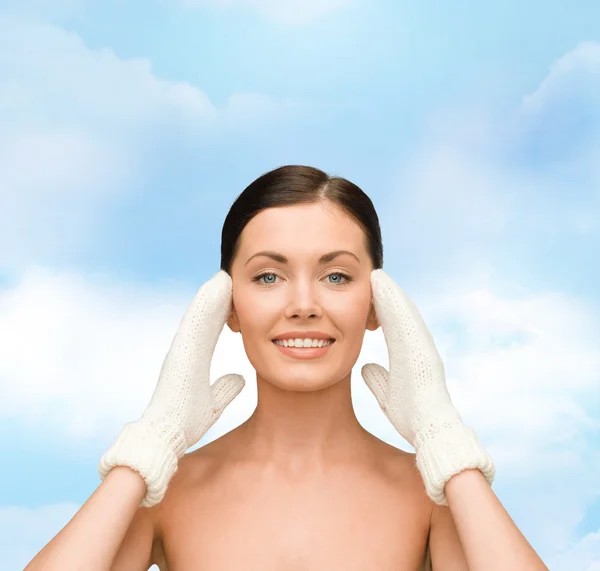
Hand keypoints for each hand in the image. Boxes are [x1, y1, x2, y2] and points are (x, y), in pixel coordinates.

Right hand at [98, 270, 244, 506]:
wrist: (163, 438)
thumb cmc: (183, 422)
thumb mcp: (213, 403)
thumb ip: (225, 390)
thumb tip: (241, 378)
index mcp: (192, 360)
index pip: (211, 331)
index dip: (221, 312)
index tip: (233, 295)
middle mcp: (185, 352)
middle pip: (204, 318)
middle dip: (216, 297)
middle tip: (228, 277)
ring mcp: (181, 352)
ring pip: (197, 316)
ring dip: (210, 295)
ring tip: (223, 276)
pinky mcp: (180, 355)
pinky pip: (195, 324)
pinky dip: (204, 305)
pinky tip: (216, 288)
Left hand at [361, 269, 493, 504]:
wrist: (432, 433)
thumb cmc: (412, 416)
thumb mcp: (386, 394)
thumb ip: (376, 378)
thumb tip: (365, 365)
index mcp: (409, 356)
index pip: (394, 327)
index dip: (383, 309)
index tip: (372, 293)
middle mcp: (418, 349)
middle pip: (401, 316)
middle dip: (388, 295)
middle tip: (375, 277)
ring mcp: (422, 350)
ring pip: (406, 315)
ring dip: (392, 294)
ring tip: (378, 276)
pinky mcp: (423, 354)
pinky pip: (407, 324)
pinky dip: (397, 306)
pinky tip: (386, 291)